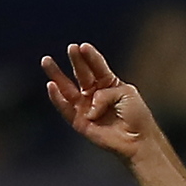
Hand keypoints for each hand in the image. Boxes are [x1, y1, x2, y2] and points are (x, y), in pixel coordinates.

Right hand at [42, 42, 159, 161]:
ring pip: (67, 88)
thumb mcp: (126, 94)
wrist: (139, 139)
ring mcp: (86, 107)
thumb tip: (89, 105)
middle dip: (75, 60)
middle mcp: (95, 94)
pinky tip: (51, 85)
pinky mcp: (79, 121)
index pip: (97, 67)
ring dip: (56, 75)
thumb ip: (106, 93)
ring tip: (47, 60)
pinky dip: (57, 97)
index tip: (83, 46)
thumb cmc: (136, 115)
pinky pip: (65, 107)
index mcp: (109, 84)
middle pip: (81, 74)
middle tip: (70, 48)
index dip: (90, 57)